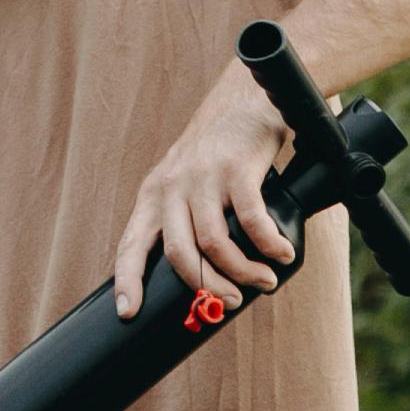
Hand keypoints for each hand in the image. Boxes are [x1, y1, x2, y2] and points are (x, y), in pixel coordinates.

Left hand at [113, 52, 302, 319]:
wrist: (247, 98)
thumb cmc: (219, 150)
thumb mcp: (185, 180)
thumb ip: (183, 218)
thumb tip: (200, 274)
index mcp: (154, 194)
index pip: (131, 244)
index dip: (127, 281)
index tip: (128, 313)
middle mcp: (172, 186)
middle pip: (179, 253)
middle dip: (206, 287)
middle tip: (229, 303)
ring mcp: (204, 177)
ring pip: (215, 243)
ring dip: (242, 272)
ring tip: (265, 280)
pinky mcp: (238, 169)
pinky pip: (252, 221)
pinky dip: (269, 244)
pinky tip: (282, 252)